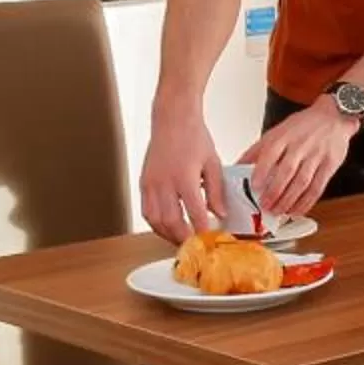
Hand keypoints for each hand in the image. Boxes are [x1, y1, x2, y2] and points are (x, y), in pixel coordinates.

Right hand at [139, 109, 226, 242]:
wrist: (172, 119)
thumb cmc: (194, 137)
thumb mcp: (213, 163)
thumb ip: (216, 191)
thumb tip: (220, 213)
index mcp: (184, 178)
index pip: (194, 212)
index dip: (202, 230)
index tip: (209, 239)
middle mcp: (164, 182)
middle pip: (171, 221)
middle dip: (183, 237)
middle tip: (194, 245)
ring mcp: (151, 183)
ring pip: (154, 219)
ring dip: (167, 234)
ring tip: (180, 239)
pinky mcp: (144, 182)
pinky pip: (146, 210)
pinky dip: (155, 223)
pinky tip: (166, 226)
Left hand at [238, 102, 355, 219]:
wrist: (334, 116)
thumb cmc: (304, 125)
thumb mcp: (277, 131)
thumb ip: (258, 149)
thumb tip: (238, 165)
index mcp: (284, 136)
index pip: (271, 153)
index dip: (262, 171)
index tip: (254, 186)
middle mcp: (300, 146)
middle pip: (287, 171)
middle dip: (275, 192)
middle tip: (265, 205)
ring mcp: (316, 156)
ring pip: (302, 182)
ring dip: (289, 200)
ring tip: (278, 210)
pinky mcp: (329, 165)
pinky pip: (317, 187)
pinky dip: (307, 202)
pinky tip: (297, 209)